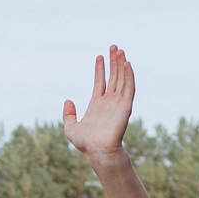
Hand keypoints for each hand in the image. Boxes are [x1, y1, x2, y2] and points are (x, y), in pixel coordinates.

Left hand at [62, 46, 137, 162]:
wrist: (98, 150)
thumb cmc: (85, 143)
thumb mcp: (70, 127)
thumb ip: (68, 114)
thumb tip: (68, 101)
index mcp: (97, 104)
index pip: (101, 82)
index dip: (100, 69)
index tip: (100, 56)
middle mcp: (109, 102)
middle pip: (113, 77)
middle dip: (113, 62)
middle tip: (114, 47)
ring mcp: (118, 103)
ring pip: (122, 79)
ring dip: (121, 64)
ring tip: (120, 50)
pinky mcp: (126, 105)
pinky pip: (129, 87)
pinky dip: (129, 75)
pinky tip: (127, 64)